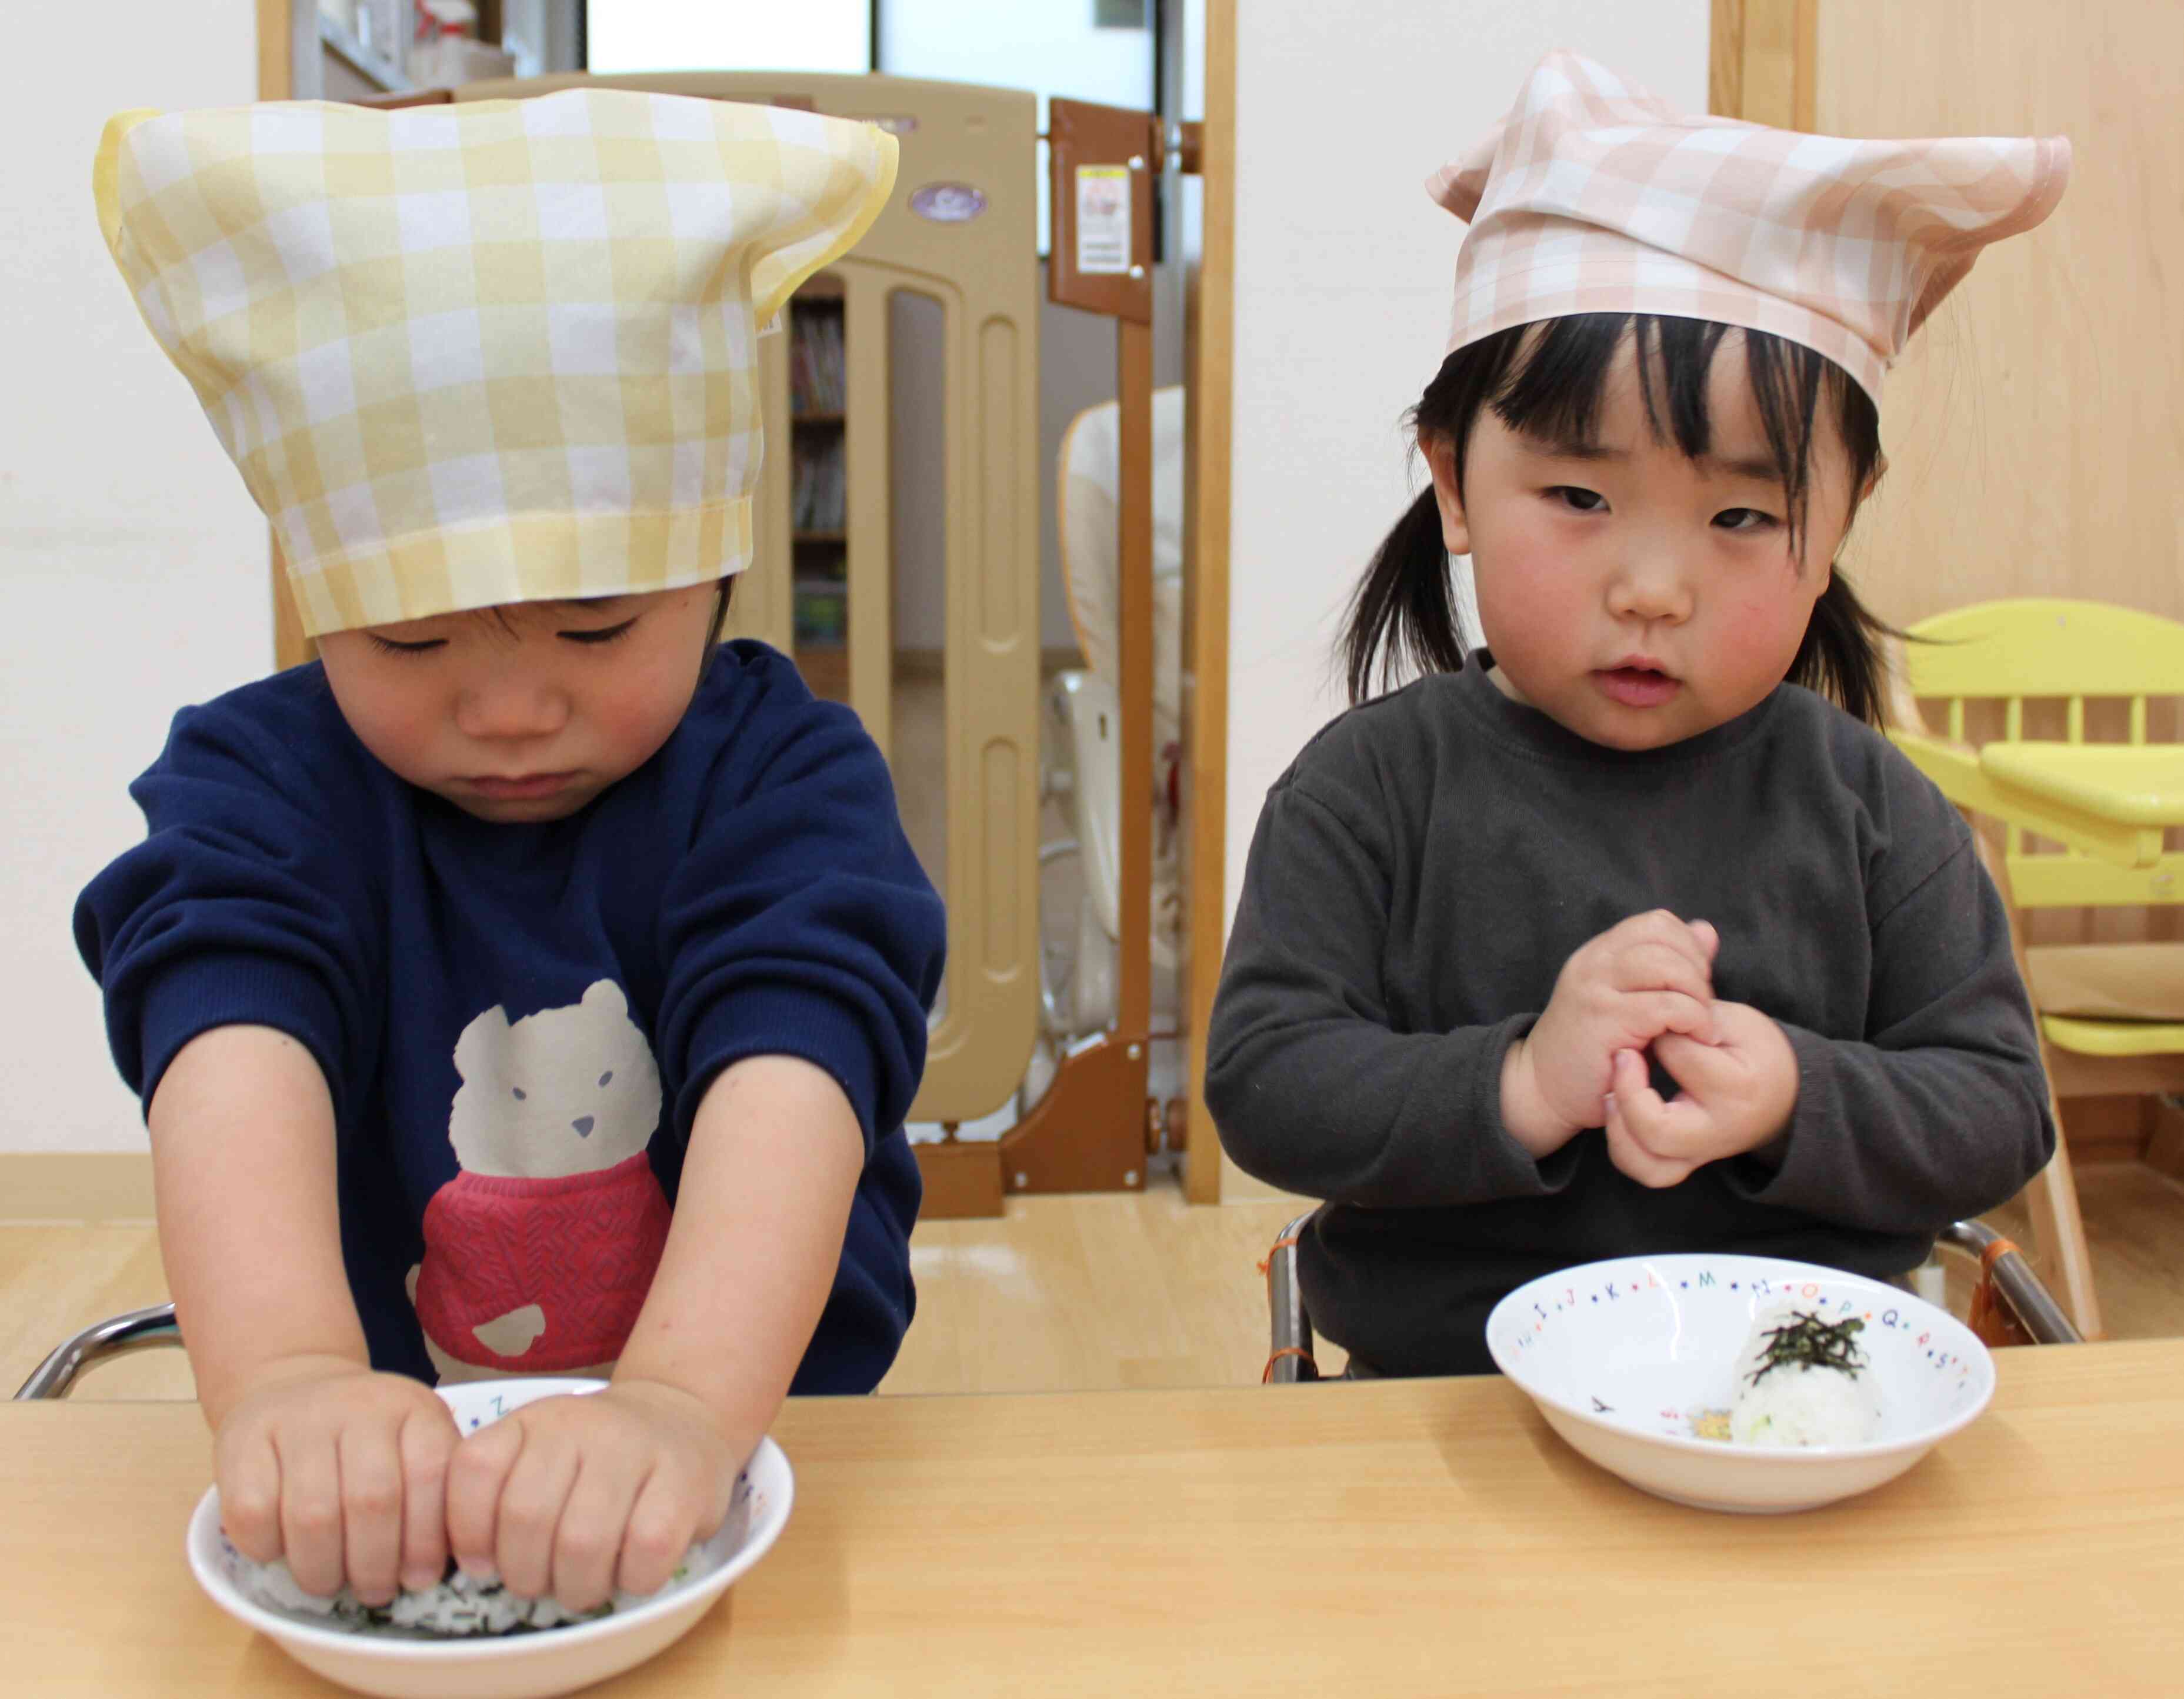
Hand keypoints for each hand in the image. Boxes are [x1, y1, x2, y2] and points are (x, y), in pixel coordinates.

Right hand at [214, 1354, 460, 1604]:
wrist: (293, 1387)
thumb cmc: (364, 1442)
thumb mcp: (412, 1448)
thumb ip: (431, 1497)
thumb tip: (435, 1571)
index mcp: (415, 1408)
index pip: (431, 1475)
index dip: (427, 1539)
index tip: (420, 1579)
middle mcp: (361, 1405)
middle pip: (373, 1500)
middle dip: (375, 1564)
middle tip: (373, 1593)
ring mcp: (300, 1418)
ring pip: (313, 1514)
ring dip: (322, 1568)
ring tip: (329, 1584)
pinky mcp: (244, 1437)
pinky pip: (253, 1512)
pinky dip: (267, 1548)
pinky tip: (279, 1553)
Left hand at [445, 1379, 742, 1612]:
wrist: (684, 1418)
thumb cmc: (599, 1457)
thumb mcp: (540, 1453)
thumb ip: (499, 1495)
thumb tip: (475, 1568)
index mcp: (534, 1420)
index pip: (475, 1467)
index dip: (467, 1530)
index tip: (483, 1564)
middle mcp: (581, 1424)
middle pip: (527, 1515)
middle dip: (526, 1574)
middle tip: (542, 1583)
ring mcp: (636, 1449)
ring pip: (583, 1541)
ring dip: (577, 1587)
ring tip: (584, 1585)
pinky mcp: (684, 1482)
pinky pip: (645, 1551)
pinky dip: (631, 1580)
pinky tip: (631, 1571)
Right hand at [1504, 911, 1720, 1153]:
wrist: (1541, 1089)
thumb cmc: (1594, 1051)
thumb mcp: (1629, 999)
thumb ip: (1667, 966)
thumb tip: (1705, 931)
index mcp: (1599, 954)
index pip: (1656, 922)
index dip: (1688, 946)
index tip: (1696, 982)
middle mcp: (1593, 964)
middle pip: (1663, 938)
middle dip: (1698, 971)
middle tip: (1703, 1006)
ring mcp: (1595, 990)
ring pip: (1667, 967)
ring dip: (1698, 995)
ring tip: (1702, 1024)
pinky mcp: (1603, 1022)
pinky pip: (1665, 1007)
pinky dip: (1694, 1020)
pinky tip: (1698, 1038)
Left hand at [1602, 1000, 1799, 1186]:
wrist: (1785, 1093)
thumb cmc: (1755, 1050)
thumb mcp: (1733, 1022)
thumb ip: (1693, 1021)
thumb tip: (1649, 1026)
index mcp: (1737, 1088)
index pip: (1682, 1059)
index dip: (1661, 1029)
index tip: (1658, 1019)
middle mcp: (1719, 1131)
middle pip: (1657, 1131)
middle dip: (1627, 1093)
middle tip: (1622, 1057)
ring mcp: (1702, 1154)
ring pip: (1647, 1165)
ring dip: (1618, 1129)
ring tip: (1611, 1094)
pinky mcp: (1686, 1162)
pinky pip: (1646, 1170)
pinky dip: (1623, 1147)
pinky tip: (1617, 1112)